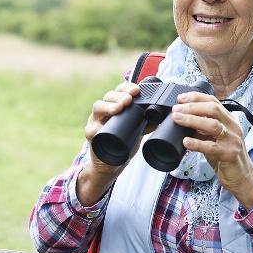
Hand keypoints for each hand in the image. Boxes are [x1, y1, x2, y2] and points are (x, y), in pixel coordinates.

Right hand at [77, 81, 140, 205]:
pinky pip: (91, 129)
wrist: (111, 164)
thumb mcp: (137, 131)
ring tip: (118, 108)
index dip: (127, 87)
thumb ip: (147, 122)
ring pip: (98, 107)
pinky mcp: (91, 135)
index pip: (120, 91)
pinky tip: (102, 126)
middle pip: (109, 96)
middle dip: (119, 95)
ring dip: (108, 106)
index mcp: (116, 105)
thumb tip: (162, 116)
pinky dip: (97, 126)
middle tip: (129, 99)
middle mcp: (104, 110)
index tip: (137, 90)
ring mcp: (96, 121)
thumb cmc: (124, 144)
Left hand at [171, 92, 252, 209]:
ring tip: (178, 119)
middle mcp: (233, 127)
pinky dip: (197, 143)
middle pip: (213, 109)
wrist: (242, 177)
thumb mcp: (214, 138)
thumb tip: (182, 119)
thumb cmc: (225, 157)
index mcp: (229, 120)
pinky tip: (186, 142)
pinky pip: (211, 146)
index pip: (213, 102)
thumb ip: (202, 129)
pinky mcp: (229, 154)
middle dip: (192, 107)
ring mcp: (233, 140)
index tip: (180, 98)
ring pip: (212, 125)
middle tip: (176, 110)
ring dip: (192, 120)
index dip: (196, 97)